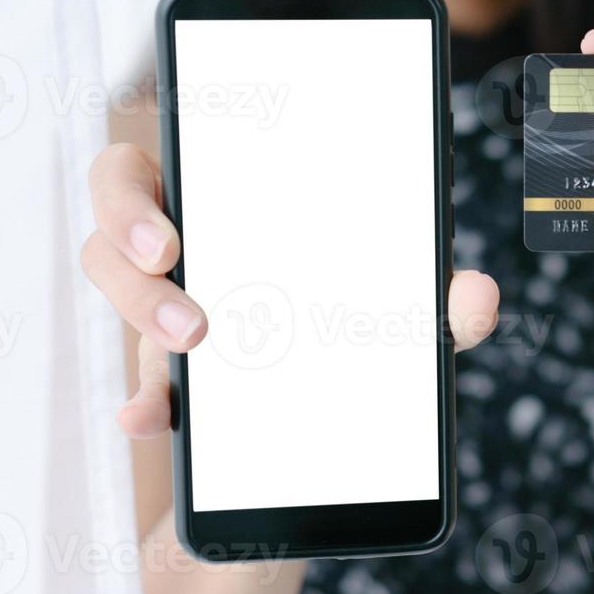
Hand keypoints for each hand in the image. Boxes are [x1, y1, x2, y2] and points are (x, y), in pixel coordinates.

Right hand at [80, 141, 499, 438]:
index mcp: (220, 201)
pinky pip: (138, 387)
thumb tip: (480, 296)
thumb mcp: (399, 307)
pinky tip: (150, 423)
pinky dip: (144, 407)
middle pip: (112, 231)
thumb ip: (439, 305)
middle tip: (194, 315)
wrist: (336, 407)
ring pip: (115, 292)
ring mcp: (162, 308)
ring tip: (193, 352)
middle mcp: (178, 245)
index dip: (131, 199)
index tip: (171, 243)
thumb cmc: (360, 316)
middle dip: (136, 266)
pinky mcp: (166, 377)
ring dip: (144, 321)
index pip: (140, 170)